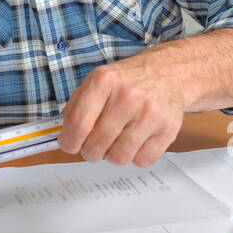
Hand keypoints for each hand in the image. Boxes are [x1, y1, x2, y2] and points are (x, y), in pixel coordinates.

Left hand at [57, 60, 188, 166]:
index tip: (69, 145)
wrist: (167, 72)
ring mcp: (150, 113)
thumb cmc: (127, 81)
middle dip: (90, 151)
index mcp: (104, 81)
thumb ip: (76, 107)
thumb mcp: (97, 81)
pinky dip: (136, 156)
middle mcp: (128, 96)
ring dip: (113, 155)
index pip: (78, 124)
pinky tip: (137, 140)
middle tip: (94, 145)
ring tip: (117, 141)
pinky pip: (142, 161)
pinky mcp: (168, 129)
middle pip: (96, 146)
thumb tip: (63, 136)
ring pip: (119, 158)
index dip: (69, 142)